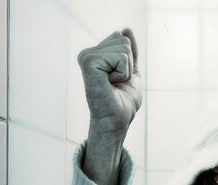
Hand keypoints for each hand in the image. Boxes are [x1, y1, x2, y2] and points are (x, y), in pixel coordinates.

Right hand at [77, 28, 142, 184]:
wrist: (116, 121)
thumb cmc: (122, 102)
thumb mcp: (130, 72)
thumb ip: (129, 52)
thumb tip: (126, 29)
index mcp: (95, 55)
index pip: (122, 38)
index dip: (129, 61)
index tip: (118, 80)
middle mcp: (88, 54)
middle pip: (123, 41)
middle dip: (128, 64)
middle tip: (116, 83)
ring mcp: (87, 57)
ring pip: (123, 47)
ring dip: (126, 70)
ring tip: (113, 85)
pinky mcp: (89, 62)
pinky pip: (120, 57)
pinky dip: (123, 73)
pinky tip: (110, 84)